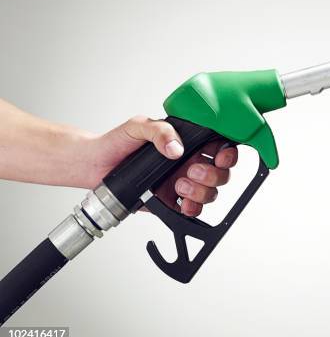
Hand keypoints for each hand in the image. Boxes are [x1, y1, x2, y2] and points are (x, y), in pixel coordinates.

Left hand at [86, 116, 237, 215]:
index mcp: (188, 142)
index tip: (219, 156)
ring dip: (201, 192)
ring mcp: (182, 183)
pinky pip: (192, 210)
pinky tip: (181, 202)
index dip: (227, 153)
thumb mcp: (138, 126)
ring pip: (210, 193)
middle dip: (213, 175)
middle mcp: (189, 163)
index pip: (220, 147)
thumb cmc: (117, 142)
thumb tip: (177, 147)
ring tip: (179, 185)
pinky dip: (192, 209)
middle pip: (221, 173)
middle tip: (191, 171)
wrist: (94, 164)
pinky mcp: (171, 201)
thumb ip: (160, 130)